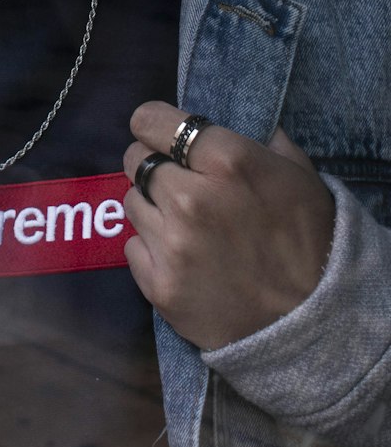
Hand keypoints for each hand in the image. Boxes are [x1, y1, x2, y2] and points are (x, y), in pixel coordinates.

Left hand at [123, 101, 334, 350]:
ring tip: (185, 223)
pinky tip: (181, 256)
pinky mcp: (159, 286)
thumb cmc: (311, 242)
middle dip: (153, 165)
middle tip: (177, 181)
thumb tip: (232, 123)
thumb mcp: (298, 176)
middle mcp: (190, 197)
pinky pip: (133, 247)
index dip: (154, 124)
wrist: (314, 327)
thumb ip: (261, 140)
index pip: (151, 120)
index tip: (161, 134)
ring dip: (152, 207)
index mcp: (227, 161)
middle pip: (135, 159)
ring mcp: (172, 244)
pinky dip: (151, 248)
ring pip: (132, 202)